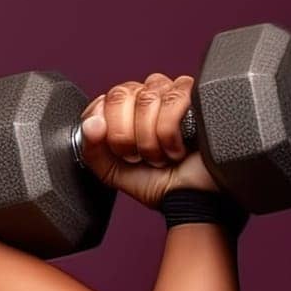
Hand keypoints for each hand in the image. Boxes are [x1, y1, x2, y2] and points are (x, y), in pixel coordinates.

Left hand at [77, 73, 220, 209]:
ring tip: (159, 156)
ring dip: (149, 138)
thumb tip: (92, 123)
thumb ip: (91, 147)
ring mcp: (174, 93)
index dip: (107, 127)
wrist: (189, 198)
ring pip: (147, 97)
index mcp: (126, 107)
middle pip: (121, 94)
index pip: (103, 98)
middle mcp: (148, 94)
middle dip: (125, 134)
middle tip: (137, 156)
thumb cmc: (157, 182)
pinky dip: (169, 132)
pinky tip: (177, 148)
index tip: (118, 152)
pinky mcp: (199, 96)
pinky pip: (173, 100)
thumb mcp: (111, 170)